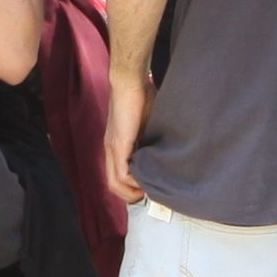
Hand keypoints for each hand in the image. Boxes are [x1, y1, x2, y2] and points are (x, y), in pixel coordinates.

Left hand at [103, 72, 148, 215]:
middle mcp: (110, 149)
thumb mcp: (147, 123)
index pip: (117, 175)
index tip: (148, 187)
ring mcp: (112, 148)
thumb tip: (165, 147)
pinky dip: (133, 182)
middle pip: (113, 184)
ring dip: (131, 192)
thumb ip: (151, 137)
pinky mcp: (118, 145)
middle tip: (148, 195)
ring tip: (148, 192)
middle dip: (130, 195)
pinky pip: (120, 174)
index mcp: (117, 144)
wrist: (131, 81)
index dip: (131, 186)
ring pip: (114, 183)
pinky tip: (146, 180)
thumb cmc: (141, 95)